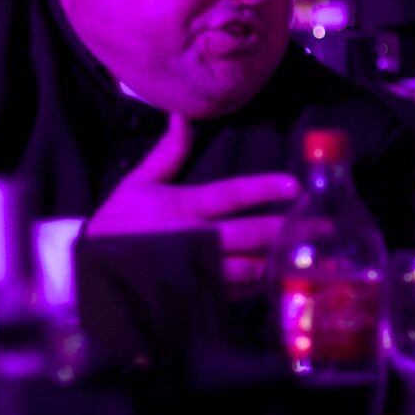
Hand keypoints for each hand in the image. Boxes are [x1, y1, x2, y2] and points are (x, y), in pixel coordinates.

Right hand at [90, 112, 299, 286]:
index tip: (294, 186)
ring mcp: (196, 273)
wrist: (89, 276)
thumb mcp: (137, 185)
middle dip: (289, 229)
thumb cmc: (117, 225)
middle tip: (324, 225)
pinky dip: (260, 286)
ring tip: (311, 252)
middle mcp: (193, 240)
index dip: (264, 190)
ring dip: (281, 260)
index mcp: (181, 209)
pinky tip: (281, 276)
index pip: (230, 195)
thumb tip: (182, 116)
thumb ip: (167, 153)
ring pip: (249, 269)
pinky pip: (237, 294)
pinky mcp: (196, 298)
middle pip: (249, 235)